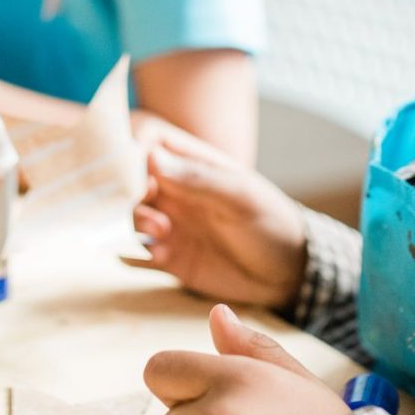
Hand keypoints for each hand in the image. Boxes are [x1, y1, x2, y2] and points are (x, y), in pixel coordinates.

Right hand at [130, 117, 307, 310]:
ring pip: (127, 215)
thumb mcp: (241, 196)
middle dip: (126, 191)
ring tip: (161, 233)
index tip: (135, 171)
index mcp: (190, 162)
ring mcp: (167, 221)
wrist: (289, 273)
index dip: (129, 152)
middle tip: (148, 203)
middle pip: (126, 179)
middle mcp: (172, 188)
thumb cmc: (272, 221)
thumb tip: (150, 156)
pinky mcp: (167, 256)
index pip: (144, 140)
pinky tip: (161, 257)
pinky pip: (135, 252)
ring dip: (132, 222)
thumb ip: (199, 178)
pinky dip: (136, 254)